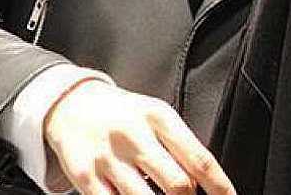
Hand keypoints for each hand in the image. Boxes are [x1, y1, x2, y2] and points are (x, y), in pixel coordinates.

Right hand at [44, 80, 235, 194]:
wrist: (71, 104)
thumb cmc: (124, 113)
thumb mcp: (157, 115)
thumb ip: (180, 144)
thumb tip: (207, 179)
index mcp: (160, 117)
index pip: (199, 158)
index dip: (219, 186)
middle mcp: (134, 137)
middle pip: (176, 184)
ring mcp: (108, 159)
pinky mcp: (84, 177)